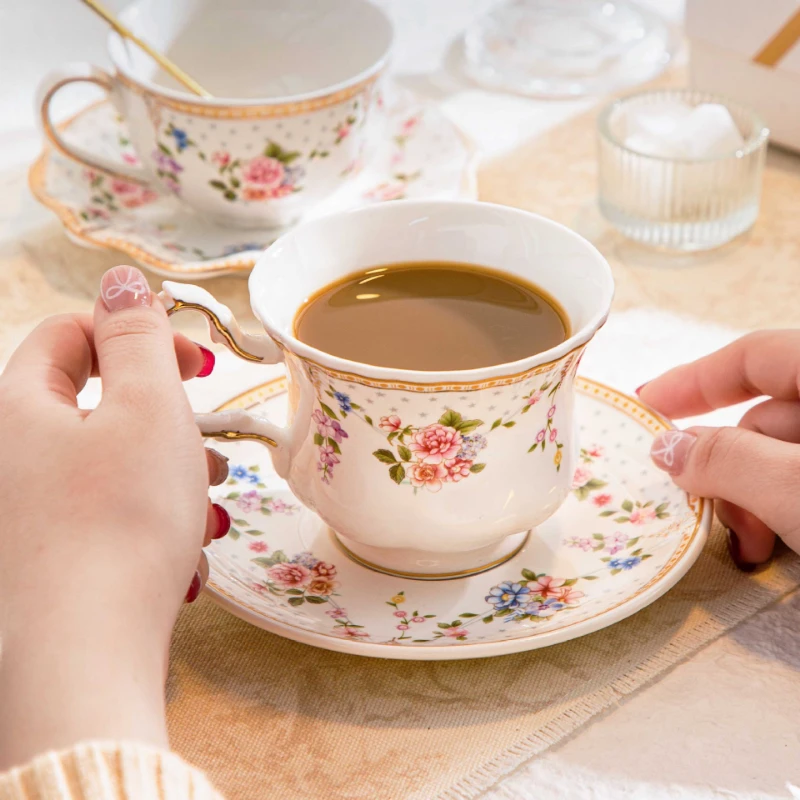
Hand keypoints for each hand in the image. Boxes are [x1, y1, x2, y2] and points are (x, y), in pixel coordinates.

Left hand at [0, 266, 228, 767]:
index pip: (70, 334)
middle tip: (207, 440)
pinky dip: (152, 524)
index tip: (196, 361)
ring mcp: (30, 515)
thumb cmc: (121, 519)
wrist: (87, 654)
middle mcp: (14, 459)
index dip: (137, 334)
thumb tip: (123, 282)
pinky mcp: (54, 562)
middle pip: (95, 407)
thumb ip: (138, 336)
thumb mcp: (147, 407)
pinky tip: (186, 555)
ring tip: (210, 507)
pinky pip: (111, 520)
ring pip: (111, 469)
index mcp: (23, 407)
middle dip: (165, 418)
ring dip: (169, 477)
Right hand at [639, 330, 799, 570]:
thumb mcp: (796, 489)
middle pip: (768, 417)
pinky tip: (787, 549)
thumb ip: (727, 461)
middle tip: (714, 517)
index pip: (755, 355)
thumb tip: (667, 446)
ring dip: (758, 500)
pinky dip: (789, 512)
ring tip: (757, 549)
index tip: (645, 403)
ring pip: (787, 458)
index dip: (695, 379)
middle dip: (729, 468)